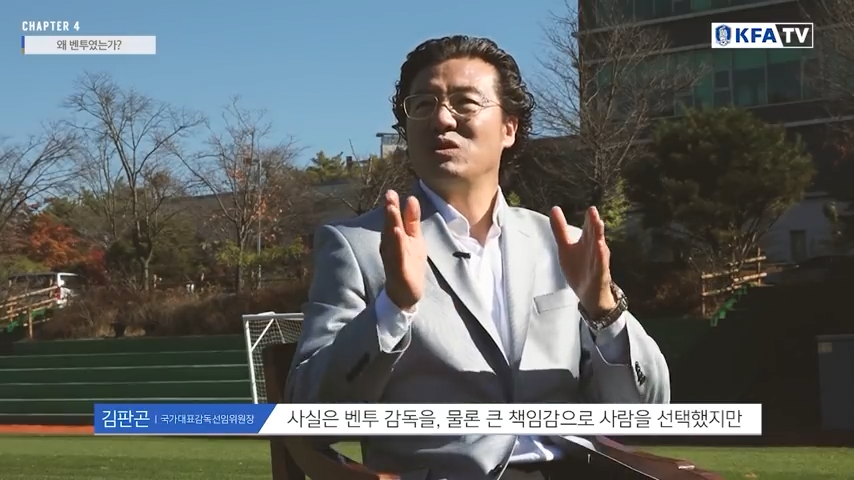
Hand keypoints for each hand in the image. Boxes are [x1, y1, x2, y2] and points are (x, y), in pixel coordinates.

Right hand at [380, 190, 426, 310]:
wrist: (406, 293)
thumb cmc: (409, 263)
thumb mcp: (414, 239)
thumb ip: (411, 220)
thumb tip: (411, 198)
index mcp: (395, 237)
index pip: (393, 219)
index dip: (393, 206)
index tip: (392, 191)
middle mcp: (390, 246)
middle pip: (390, 226)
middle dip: (390, 212)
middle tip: (389, 195)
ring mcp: (393, 258)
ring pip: (391, 240)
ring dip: (391, 224)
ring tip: (392, 210)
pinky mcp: (398, 270)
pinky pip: (396, 256)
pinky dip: (397, 245)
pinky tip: (397, 233)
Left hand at [549, 206, 615, 316]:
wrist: (588, 294)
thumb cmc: (579, 268)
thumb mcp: (565, 247)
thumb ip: (560, 229)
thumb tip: (554, 208)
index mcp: (586, 242)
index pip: (588, 228)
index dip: (589, 220)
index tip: (591, 209)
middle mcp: (594, 249)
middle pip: (594, 235)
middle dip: (594, 224)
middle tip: (594, 212)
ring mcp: (597, 262)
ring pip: (599, 248)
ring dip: (599, 237)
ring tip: (599, 225)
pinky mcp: (599, 275)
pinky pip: (600, 265)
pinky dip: (600, 257)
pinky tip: (600, 248)